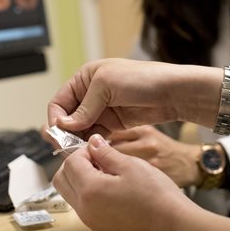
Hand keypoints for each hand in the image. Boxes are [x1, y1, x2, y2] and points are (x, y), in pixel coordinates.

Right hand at [47, 58, 218, 139]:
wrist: (173, 92)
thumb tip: (64, 125)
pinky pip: (95, 136)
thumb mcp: (107, 85)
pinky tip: (92, 151)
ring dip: (77, 141)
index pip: (59, 101)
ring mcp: (102, 110)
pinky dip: (91, 144)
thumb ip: (85, 107)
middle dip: (65, 133)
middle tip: (65, 148)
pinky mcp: (114, 123)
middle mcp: (90, 94)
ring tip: (79, 153)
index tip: (58, 134)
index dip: (56, 118)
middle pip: (67, 117)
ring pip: (80, 130)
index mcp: (85, 78)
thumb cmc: (142, 78)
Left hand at [52, 134, 196, 230]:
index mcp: (89, 190)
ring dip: (81, 178)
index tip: (98, 147)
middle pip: (62, 180)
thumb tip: (92, 143)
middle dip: (74, 164)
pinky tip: (113, 186)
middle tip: (97, 157)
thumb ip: (105, 153)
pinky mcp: (101, 229)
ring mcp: (92, 222)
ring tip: (107, 171)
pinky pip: (84, 206)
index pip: (69, 162)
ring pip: (71, 194)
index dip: (83, 150)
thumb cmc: (157, 197)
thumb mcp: (130, 165)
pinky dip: (90, 192)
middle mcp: (85, 210)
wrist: (176, 228)